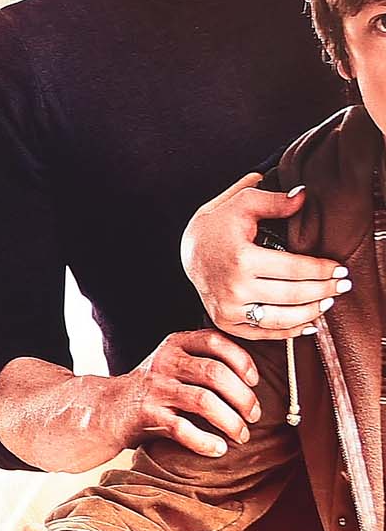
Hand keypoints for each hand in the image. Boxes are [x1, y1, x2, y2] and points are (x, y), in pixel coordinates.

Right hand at [92, 329, 265, 457]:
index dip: (241, 360)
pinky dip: (205, 441)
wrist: (104, 408)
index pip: (215, 341)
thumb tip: (252, 382)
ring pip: (204, 401)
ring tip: (241, 435)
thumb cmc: (150, 389)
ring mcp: (154, 388)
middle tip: (254, 416)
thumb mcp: (171, 364)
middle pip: (215, 373)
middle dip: (243, 398)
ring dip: (231, 421)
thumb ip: (202, 362)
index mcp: (174, 345)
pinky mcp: (146, 414)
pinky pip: (182, 428)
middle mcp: (164, 362)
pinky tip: (217, 449)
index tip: (253, 381)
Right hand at [184, 171, 348, 341]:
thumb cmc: (217, 226)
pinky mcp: (226, 321)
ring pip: (282, 319)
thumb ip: (273, 200)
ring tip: (329, 302)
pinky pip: (264, 334)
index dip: (323, 270)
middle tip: (343, 285)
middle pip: (293, 295)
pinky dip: (289, 332)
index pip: (295, 270)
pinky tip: (309, 325)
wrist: (186, 252)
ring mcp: (228, 308)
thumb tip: (303, 196)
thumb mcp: (241, 203)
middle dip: (325, 290)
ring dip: (312, 312)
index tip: (340, 268)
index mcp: (240, 258)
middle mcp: (233, 288)